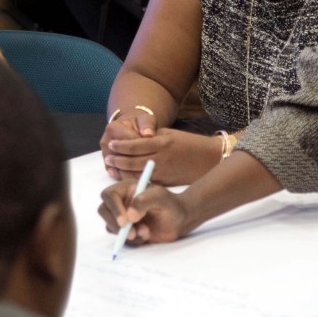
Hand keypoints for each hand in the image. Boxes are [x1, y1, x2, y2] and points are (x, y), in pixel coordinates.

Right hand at [98, 180, 191, 245]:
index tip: (125, 221)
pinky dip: (133, 240)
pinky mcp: (125, 230)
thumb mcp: (161, 198)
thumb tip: (130, 215)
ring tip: (146, 231)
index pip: (109, 195)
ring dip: (126, 234)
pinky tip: (147, 235)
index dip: (114, 208)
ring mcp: (122, 216)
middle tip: (131, 233)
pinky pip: (120, 238)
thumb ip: (145, 201)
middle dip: (115, 224)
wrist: (179, 220)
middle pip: (103, 211)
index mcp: (126, 188)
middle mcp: (121, 202)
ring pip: (110, 227)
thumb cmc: (170, 204)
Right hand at [99, 109, 157, 179]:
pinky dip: (127, 176)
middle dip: (136, 163)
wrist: (129, 127)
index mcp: (113, 128)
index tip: (154, 154)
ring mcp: (106, 154)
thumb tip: (149, 134)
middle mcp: (106, 142)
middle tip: (152, 168)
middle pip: (120, 157)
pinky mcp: (108, 164)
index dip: (141, 150)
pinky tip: (139, 179)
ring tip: (146, 175)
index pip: (127, 143)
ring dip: (131, 172)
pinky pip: (117, 173)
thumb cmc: (139, 124)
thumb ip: (147, 125)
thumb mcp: (145, 120)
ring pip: (118, 167)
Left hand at [104, 128, 221, 185]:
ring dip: (122, 171)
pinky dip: (133, 180)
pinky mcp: (165, 182)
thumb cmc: (189, 143)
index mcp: (162, 143)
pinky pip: (145, 182)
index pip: (135, 145)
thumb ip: (151, 137)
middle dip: (117, 160)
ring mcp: (163, 172)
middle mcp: (161, 158)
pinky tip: (125, 177)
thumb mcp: (170, 134)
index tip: (112, 144)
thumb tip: (133, 140)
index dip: (121, 146)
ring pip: (136, 174)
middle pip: (132, 161)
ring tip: (112, 168)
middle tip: (108, 158)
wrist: (208, 159)